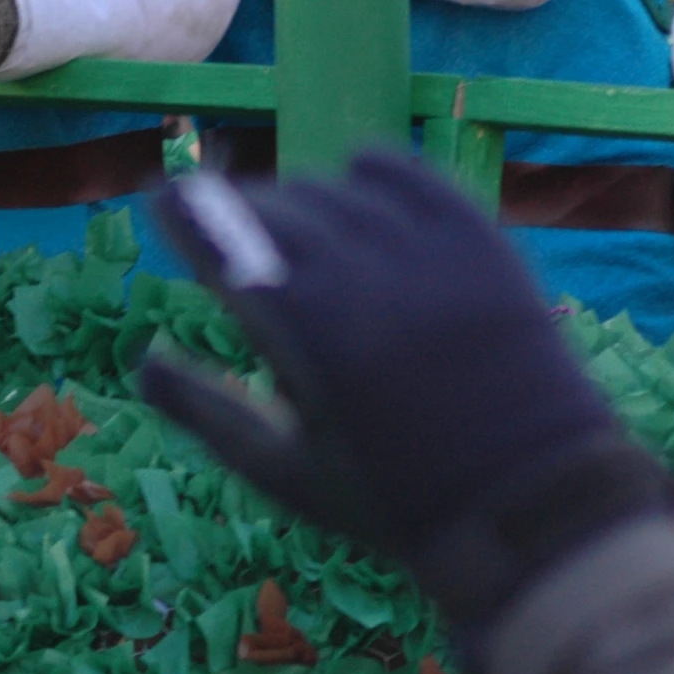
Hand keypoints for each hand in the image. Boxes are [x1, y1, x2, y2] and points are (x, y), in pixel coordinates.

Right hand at [137, 152, 673, 629]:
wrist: (528, 501)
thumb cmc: (395, 501)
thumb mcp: (287, 473)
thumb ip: (206, 412)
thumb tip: (144, 361)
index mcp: (303, 337)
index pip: (224, 244)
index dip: (187, 213)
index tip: (162, 197)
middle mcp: (363, 280)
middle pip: (278, 211)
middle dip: (238, 211)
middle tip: (221, 219)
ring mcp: (430, 257)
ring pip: (343, 192)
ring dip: (305, 196)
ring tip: (290, 216)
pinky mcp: (485, 246)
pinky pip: (419, 181)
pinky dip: (381, 171)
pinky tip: (358, 171)